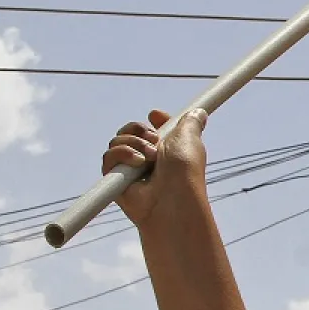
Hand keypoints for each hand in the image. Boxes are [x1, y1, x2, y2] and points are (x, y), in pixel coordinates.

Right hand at [101, 109, 208, 226]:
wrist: (172, 197)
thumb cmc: (185, 169)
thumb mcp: (190, 138)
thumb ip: (191, 122)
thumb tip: (199, 112)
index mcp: (166, 149)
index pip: (151, 129)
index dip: (151, 121)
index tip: (154, 115)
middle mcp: (148, 159)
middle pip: (129, 131)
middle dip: (139, 130)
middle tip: (154, 139)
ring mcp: (131, 169)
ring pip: (117, 141)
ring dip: (133, 143)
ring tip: (150, 158)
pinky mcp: (116, 179)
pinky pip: (109, 157)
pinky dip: (121, 155)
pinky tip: (137, 163)